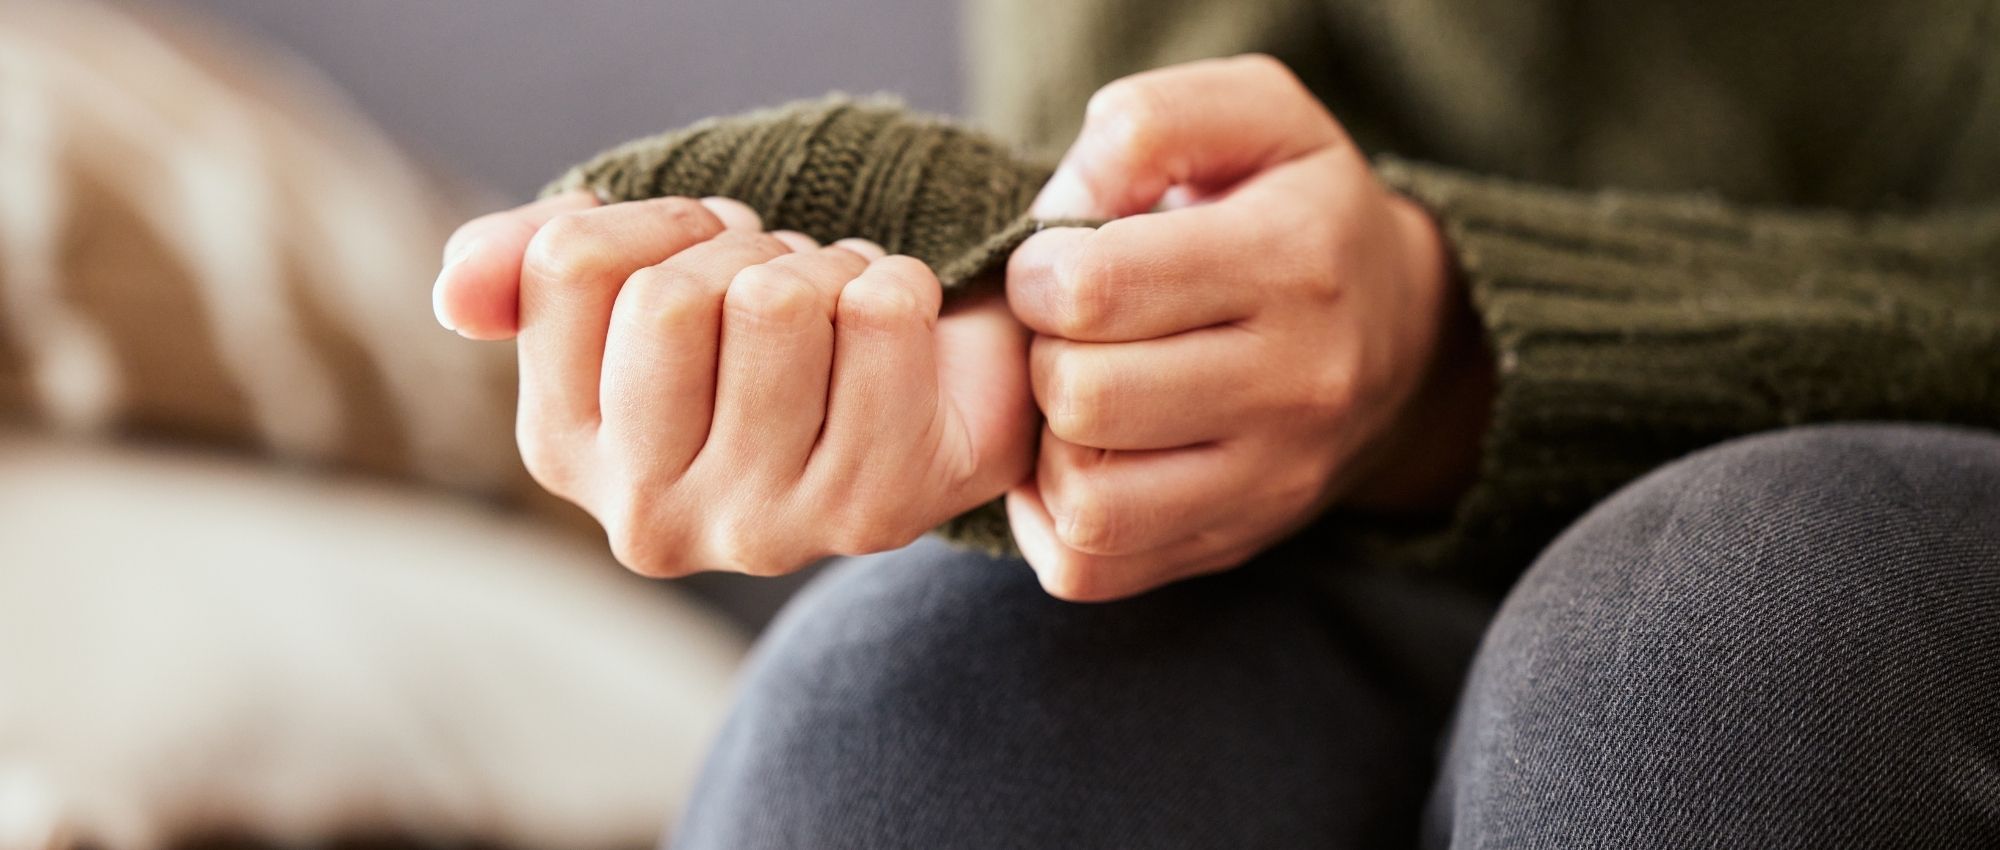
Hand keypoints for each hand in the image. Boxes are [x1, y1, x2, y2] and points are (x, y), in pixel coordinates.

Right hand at [433, 196, 1035, 576]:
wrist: (932, 395)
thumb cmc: (768, 334)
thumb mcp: (635, 282)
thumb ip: (526, 265)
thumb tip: (458, 292)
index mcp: (561, 450)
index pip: (572, 264)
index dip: (663, 223)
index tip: (708, 254)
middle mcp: (643, 517)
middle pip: (669, 297)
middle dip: (745, 251)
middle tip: (783, 289)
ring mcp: (757, 531)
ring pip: (776, 302)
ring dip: (825, 269)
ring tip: (837, 314)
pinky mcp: (870, 514)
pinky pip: (882, 313)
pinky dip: (900, 285)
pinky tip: (897, 338)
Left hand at [1004, 55, 1493, 600]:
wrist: (1407, 332)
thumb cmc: (1297, 208)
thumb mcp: (1253, 117)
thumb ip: (1150, 124)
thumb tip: (1064, 211)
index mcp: (1293, 259)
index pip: (1097, 289)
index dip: (1039, 270)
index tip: (1057, 265)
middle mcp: (1297, 383)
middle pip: (1083, 398)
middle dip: (1042, 355)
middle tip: (1064, 333)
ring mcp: (1273, 480)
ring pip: (1087, 501)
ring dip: (1047, 446)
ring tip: (1072, 397)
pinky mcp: (1238, 544)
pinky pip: (1093, 567)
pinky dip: (1050, 521)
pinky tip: (1071, 461)